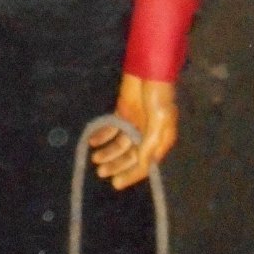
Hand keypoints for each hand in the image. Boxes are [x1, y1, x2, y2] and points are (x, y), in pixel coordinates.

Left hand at [88, 73, 178, 190]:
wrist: (149, 69)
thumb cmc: (159, 95)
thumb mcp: (159, 121)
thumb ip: (150, 144)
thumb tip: (143, 165)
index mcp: (160, 140)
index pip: (145, 164)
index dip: (131, 175)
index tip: (116, 183)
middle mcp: (147, 135)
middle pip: (130, 156)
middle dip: (116, 165)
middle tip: (101, 172)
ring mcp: (134, 124)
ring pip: (120, 144)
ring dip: (108, 152)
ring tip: (95, 159)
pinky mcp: (123, 113)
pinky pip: (112, 129)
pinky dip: (102, 135)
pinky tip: (93, 141)